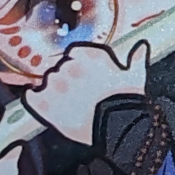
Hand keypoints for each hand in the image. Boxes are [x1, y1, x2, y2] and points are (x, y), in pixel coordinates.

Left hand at [22, 41, 148, 144]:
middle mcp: (70, 67)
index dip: (77, 64)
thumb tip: (141, 47)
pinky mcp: (45, 104)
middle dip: (66, 78)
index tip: (83, 74)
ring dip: (52, 90)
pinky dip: (34, 98)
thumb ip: (137, 59)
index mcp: (90, 56)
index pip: (74, 53)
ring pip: (46, 81)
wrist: (117, 127)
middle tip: (77, 92)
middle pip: (59, 68)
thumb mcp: (136, 76)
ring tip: (65, 102)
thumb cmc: (127, 101)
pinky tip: (41, 103)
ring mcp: (56, 85)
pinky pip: (32, 96)